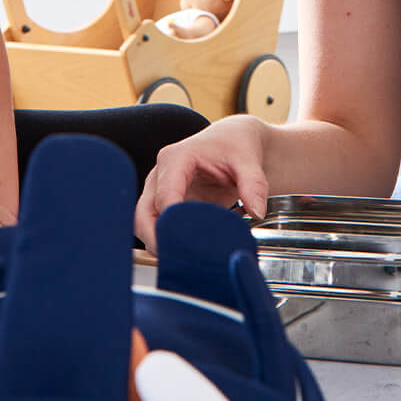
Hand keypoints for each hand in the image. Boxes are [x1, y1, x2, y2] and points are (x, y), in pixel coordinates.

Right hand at [135, 116, 271, 249]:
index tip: (188, 242)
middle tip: (177, 260)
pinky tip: (187, 251)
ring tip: (183, 260)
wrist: (234, 140)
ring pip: (145, 223)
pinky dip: (168, 241)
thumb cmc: (234, 144)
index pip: (165, 197)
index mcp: (176, 158)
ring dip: (159, 242)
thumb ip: (253, 184)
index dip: (173, 223)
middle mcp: (161, 174)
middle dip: (155, 239)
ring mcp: (161, 190)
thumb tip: (256, 211)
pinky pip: (158, 226)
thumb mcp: (248, 160)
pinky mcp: (168, 204)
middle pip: (143, 213)